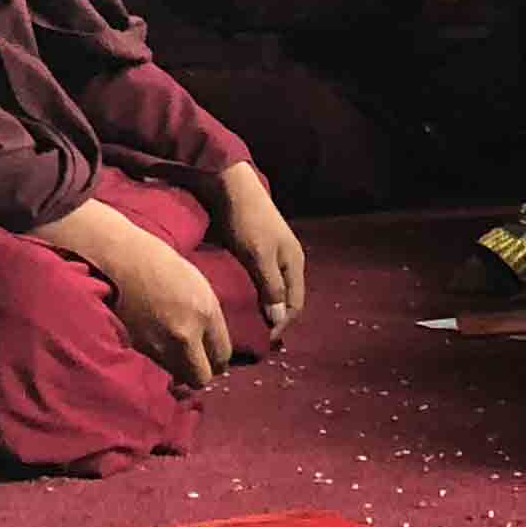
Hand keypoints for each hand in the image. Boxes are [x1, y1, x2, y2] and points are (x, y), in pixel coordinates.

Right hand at [103, 225, 232, 389]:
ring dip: (178, 370)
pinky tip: (155, 346)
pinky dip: (158, 364)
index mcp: (206, 312)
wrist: (122, 260)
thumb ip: (208, 320)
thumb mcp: (199, 286)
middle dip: (200, 372)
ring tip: (173, 353)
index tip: (213, 358)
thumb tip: (212, 348)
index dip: (218, 360)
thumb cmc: (162, 265)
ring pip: (177, 377)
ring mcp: (158, 343)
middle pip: (201, 378)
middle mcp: (185, 333)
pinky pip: (155, 369)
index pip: (222, 357)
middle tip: (195, 362)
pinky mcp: (137, 348)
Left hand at [216, 161, 304, 341]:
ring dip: (262, 307)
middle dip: (272, 320)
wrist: (231, 185)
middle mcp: (288, 261)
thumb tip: (278, 319)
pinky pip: (261, 280)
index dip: (280, 326)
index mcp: (294, 263)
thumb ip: (271, 287)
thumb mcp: (259, 256)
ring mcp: (273, 254)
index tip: (260, 342)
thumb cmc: (246, 220)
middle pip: (285, 299)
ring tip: (243, 323)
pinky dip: (253, 294)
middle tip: (251, 337)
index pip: (294, 305)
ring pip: (272, 290)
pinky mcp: (258, 250)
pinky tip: (238, 300)